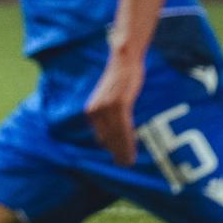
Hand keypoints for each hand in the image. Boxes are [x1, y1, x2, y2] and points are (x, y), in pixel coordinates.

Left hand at [84, 51, 145, 166]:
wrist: (124, 57)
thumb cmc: (121, 77)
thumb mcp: (109, 97)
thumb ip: (110, 113)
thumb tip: (116, 130)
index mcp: (91, 111)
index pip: (101, 137)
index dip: (111, 149)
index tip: (119, 160)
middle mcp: (95, 111)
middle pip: (107, 139)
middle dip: (117, 154)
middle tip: (126, 165)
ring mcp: (106, 107)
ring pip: (115, 136)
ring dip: (123, 151)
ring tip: (129, 162)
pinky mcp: (119, 103)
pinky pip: (123, 127)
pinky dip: (127, 140)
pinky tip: (131, 149)